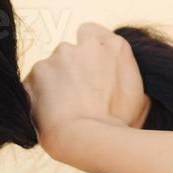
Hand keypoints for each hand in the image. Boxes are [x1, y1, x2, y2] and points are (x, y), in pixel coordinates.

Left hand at [23, 22, 149, 157]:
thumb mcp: (139, 100)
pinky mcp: (38, 70)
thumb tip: (117, 85)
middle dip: (67, 71)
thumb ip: (125, 80)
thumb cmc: (119, 126)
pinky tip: (46, 114)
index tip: (84, 69)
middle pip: (68, 52)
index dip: (83, 50)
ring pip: (49, 67)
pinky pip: (32, 83)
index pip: (90, 33)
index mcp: (115, 47)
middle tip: (73, 98)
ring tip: (59, 110)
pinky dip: (35, 95)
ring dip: (50, 83)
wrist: (91, 139)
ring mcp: (61, 55)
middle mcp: (87, 45)